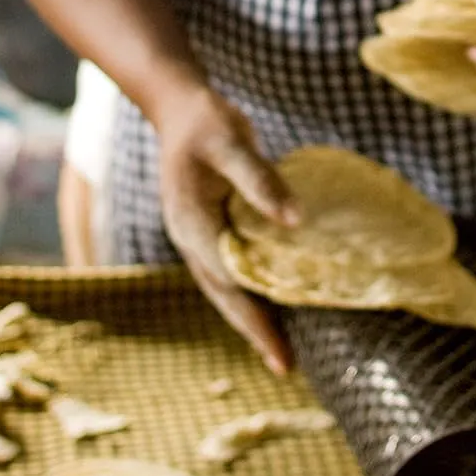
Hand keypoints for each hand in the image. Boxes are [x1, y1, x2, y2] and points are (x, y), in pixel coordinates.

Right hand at [154, 81, 298, 374]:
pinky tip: (275, 302)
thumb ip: (261, 181)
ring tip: (283, 351)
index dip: (255, 316)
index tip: (281, 348)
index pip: (228, 281)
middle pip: (225, 295)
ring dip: (253, 317)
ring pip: (226, 287)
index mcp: (191, 224)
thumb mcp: (232, 143)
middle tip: (286, 368)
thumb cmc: (207, 123)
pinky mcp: (210, 228)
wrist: (180, 107)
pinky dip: (252, 290)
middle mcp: (192, 238)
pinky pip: (233, 268)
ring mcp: (199, 236)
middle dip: (255, 331)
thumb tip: (295, 222)